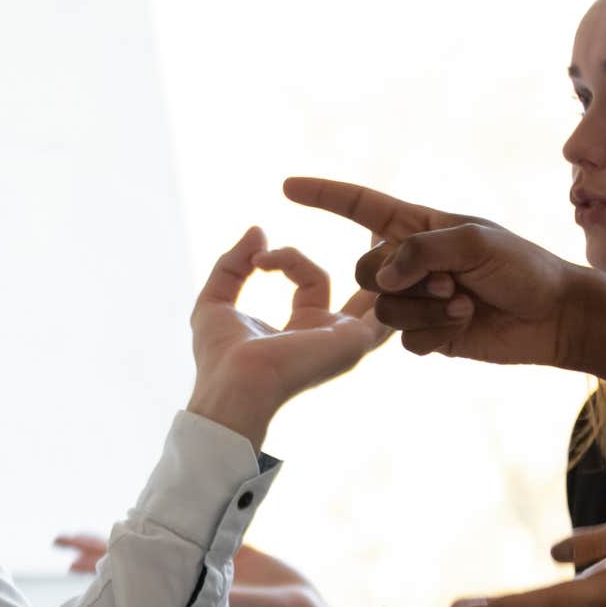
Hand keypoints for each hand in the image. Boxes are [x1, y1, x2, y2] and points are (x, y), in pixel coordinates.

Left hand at [54, 534, 377, 606]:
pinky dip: (159, 525)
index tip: (68, 560)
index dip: (99, 563)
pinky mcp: (215, 555)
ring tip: (88, 531)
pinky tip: (141, 515)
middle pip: (126, 558)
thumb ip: (227, 595)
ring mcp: (196, 567)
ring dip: (120, 537)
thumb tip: (201, 585)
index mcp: (182, 592)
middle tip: (57, 539)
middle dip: (92, 548)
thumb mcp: (250, 604)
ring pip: (148, 546)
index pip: (130, 575)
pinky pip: (178, 536)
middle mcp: (181, 580)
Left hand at [186, 227, 390, 447]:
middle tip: (377, 223)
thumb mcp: (215, 301)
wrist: (233, 383)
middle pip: (358, 288)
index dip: (286, 257)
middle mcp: (329, 334)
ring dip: (385, 264)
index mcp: (301, 327)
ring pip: (378, 294)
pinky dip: (390, 282)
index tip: (257, 258)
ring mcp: (346, 338)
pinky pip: (385, 309)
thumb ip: (232, 265)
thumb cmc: (220, 356)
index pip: (307, 277)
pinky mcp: (354, 339)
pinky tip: (390, 252)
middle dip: (371, 257)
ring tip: (390, 229)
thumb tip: (257, 230)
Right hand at [283, 177, 581, 361]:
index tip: (287, 187)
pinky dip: (433, 334)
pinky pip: (401, 340)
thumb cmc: (524, 268)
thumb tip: (382, 278)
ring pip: (381, 309)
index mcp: (418, 228)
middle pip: (362, 270)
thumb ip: (420, 250)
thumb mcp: (475, 243)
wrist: (556, 317)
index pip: (360, 207)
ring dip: (425, 310)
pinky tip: (465, 326)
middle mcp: (410, 262)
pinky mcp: (425, 334)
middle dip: (400, 281)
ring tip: (464, 305)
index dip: (323, 196)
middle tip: (448, 284)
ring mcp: (415, 300)